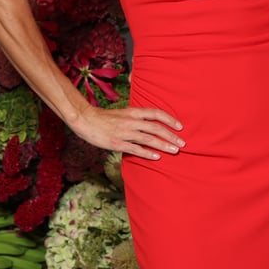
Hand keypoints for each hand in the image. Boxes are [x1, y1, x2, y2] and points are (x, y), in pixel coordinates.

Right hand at [70, 104, 184, 159]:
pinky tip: (157, 157)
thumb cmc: (105, 117)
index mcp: (133, 112)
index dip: (170, 119)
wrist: (86, 120)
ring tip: (175, 150)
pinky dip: (148, 153)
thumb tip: (152, 121)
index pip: (156, 113)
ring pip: (149, 139)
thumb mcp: (123, 112)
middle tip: (182, 143)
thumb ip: (137, 116)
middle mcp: (131, 121)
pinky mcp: (118, 143)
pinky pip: (136, 149)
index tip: (180, 126)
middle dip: (171, 136)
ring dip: (164, 145)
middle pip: (156, 127)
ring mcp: (125, 133)